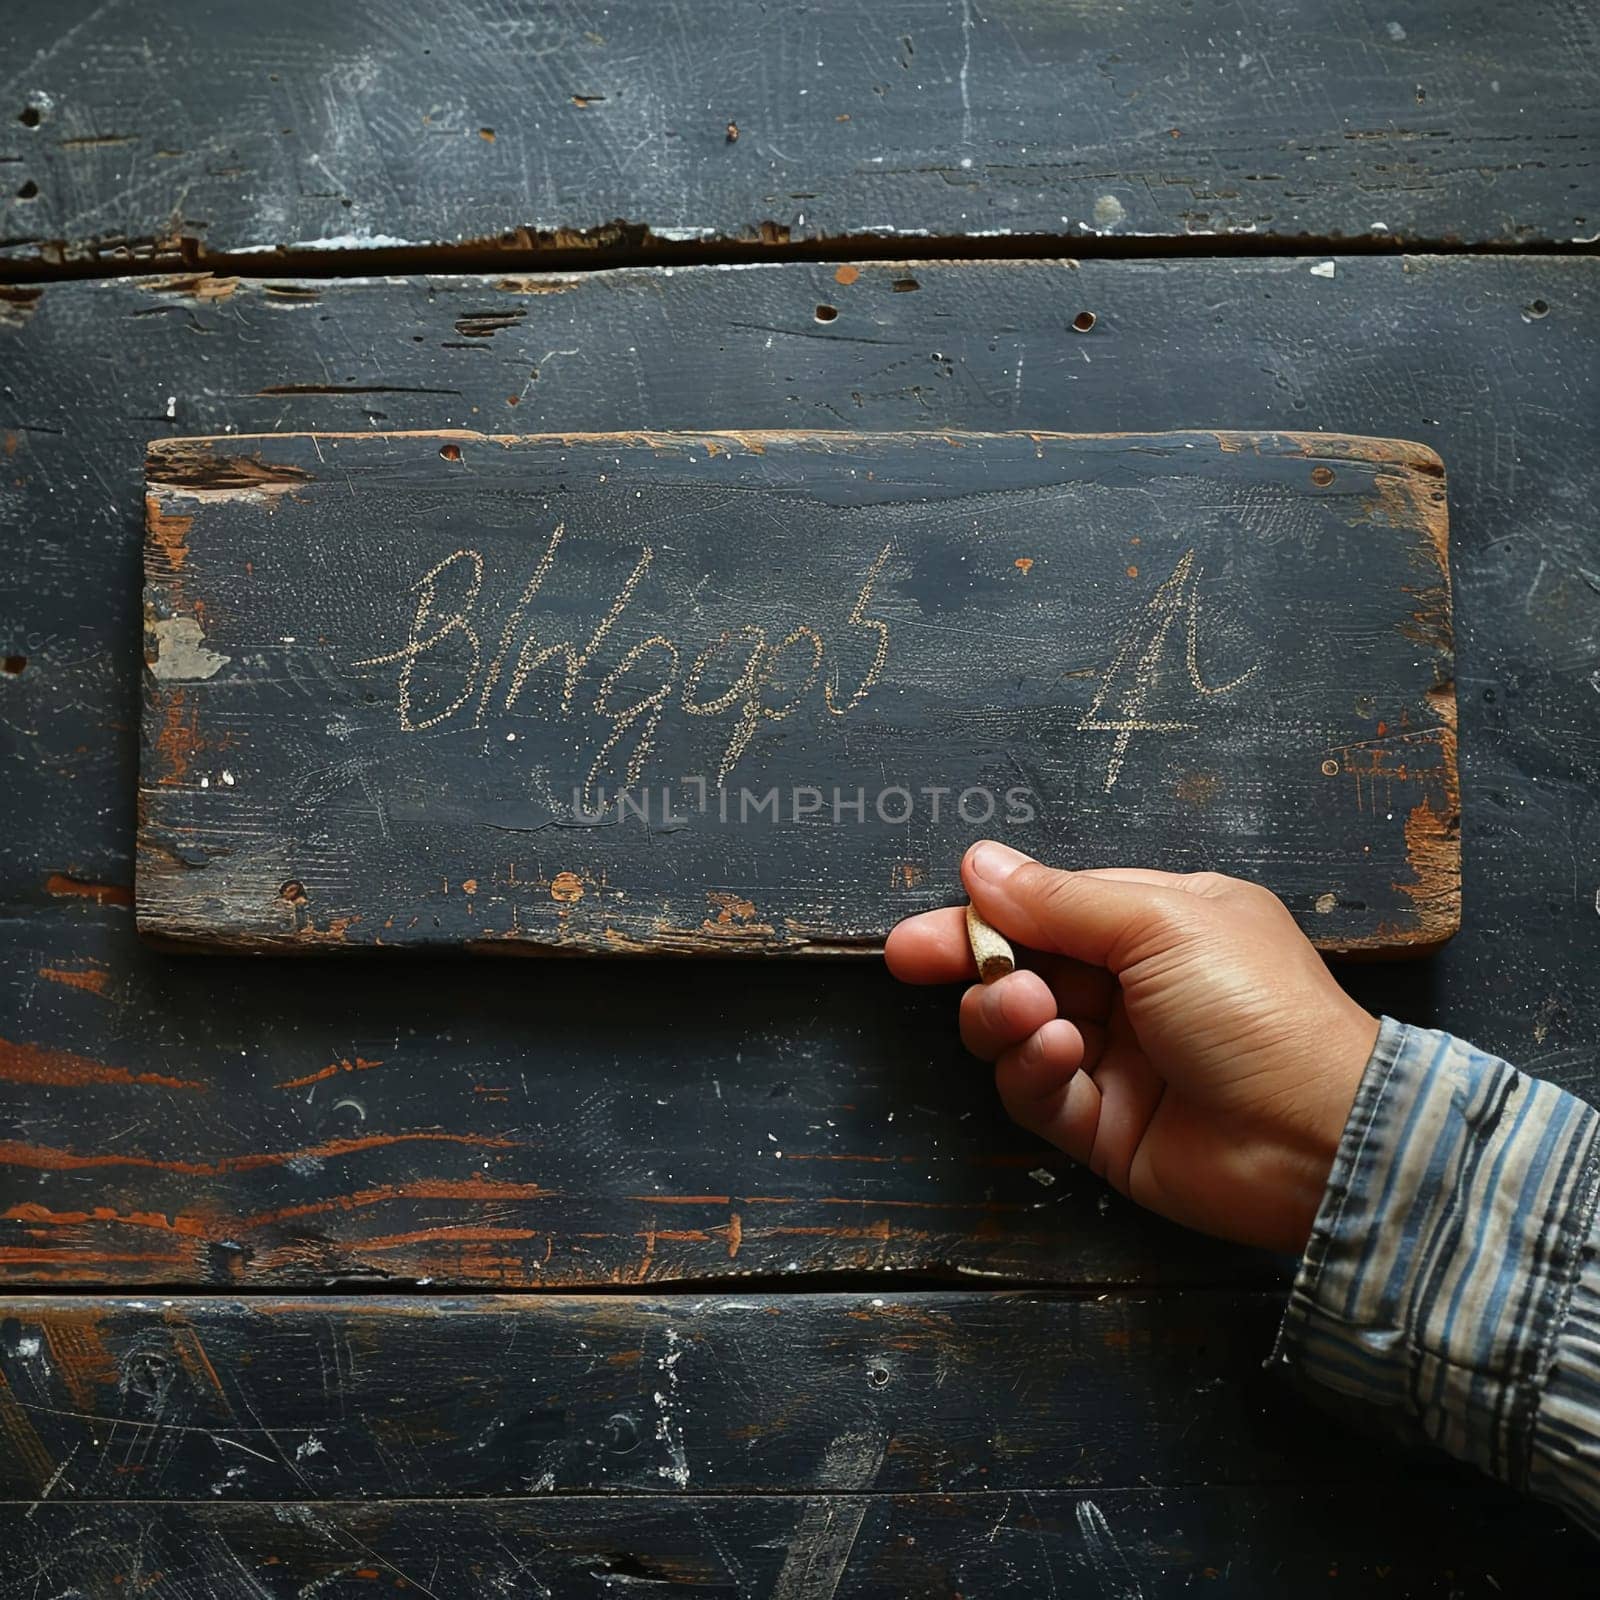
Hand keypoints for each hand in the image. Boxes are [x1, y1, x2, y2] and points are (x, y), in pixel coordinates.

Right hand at [885, 842, 1378, 1253]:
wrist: (1320, 1139)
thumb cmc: (1260, 1009)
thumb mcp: (1161, 922)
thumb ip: (1060, 899)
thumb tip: (980, 863)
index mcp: (1158, 922)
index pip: (1048, 908)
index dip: (985, 914)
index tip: (927, 923)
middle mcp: (1133, 986)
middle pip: (1020, 966)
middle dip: (971, 963)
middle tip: (913, 959)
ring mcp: (1116, 1059)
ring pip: (1016, 1029)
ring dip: (1005, 1015)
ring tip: (1030, 1012)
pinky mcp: (1102, 1126)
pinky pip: (1035, 1092)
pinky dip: (1032, 1069)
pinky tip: (1060, 1054)